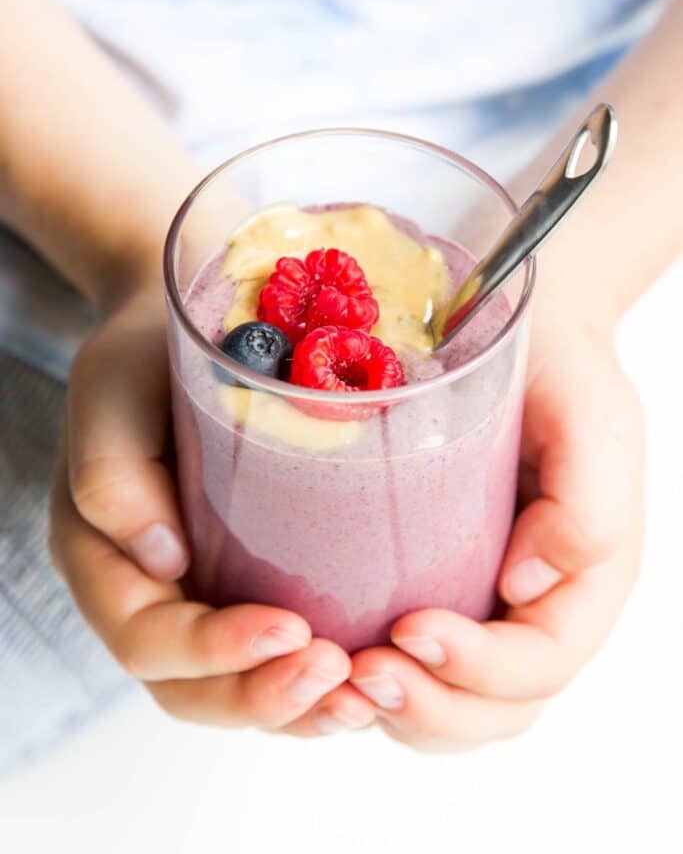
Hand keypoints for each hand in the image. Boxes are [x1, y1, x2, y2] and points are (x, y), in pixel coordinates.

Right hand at [50, 286, 375, 735]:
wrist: (192, 330)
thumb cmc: (146, 356)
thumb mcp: (111, 390)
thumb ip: (112, 471)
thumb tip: (165, 561)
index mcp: (104, 558)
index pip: (145, 637)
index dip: (211, 652)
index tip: (289, 630)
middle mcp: (150, 593)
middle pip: (192, 689)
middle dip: (265, 696)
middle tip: (339, 675)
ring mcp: (201, 595)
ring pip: (238, 689)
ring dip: (300, 709)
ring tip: (365, 694)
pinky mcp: (250, 584)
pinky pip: (275, 659)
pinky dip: (318, 684)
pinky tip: (369, 677)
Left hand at [347, 314, 644, 751]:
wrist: (517, 333)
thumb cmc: (559, 372)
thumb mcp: (590, 417)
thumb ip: (586, 503)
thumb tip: (524, 589)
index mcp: (582, 580)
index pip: (540, 662)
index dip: (478, 668)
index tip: (410, 628)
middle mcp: (535, 607)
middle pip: (494, 708)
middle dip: (429, 706)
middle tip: (361, 670)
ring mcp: (484, 604)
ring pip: (451, 704)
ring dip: (396, 709)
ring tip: (337, 675)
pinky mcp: (437, 586)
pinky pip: (414, 664)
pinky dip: (374, 680)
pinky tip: (330, 653)